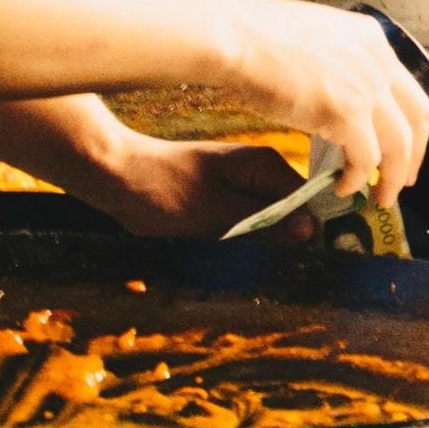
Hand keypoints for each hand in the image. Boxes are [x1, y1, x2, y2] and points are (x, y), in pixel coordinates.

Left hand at [73, 137, 319, 240]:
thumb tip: (312, 230)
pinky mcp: (227, 194)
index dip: (311, 230)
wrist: (116, 177)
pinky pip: (250, 218)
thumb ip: (265, 222)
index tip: (305, 260)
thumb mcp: (216, 214)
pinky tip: (228, 246)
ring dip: (261, 238)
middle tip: (268, 263)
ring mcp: (244, 181)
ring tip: (242, 254)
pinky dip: (243, 234)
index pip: (310, 199)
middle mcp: (261, 170)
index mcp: (266, 165)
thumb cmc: (164, 191)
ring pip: (271, 217)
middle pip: (294, 209)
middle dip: (285, 236)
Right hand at [211, 0, 428, 209]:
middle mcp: (378, 60)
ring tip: (381, 197)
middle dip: (414, 154)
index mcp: (371, 38)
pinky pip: (366, 159)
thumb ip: (336, 61)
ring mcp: (366, 87)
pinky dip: (358, 180)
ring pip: (398, 145)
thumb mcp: (314, 38)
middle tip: (405, 180)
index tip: (405, 145)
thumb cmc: (254, 36)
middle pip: (416, 117)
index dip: (409, 121)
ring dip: (392, 177)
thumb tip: (335, 90)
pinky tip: (344, 189)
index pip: (406, 86)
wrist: (232, 37)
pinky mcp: (347, 113)